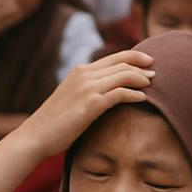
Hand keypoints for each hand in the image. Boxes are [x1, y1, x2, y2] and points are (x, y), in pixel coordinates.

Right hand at [14, 51, 152, 158]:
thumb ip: (86, 90)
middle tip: (155, 73)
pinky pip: (120, 93)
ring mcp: (88, 88)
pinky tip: (143, 98)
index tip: (148, 61)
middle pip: (122, 63)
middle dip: (142, 66)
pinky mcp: (91, 104)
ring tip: (152, 84)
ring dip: (141, 78)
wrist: (36, 135)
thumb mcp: (71, 98)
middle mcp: (84, 74)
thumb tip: (105, 94)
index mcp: (80, 71)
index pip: (114, 57)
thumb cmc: (55, 122)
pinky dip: (135, 94)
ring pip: (123, 75)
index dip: (134, 56)